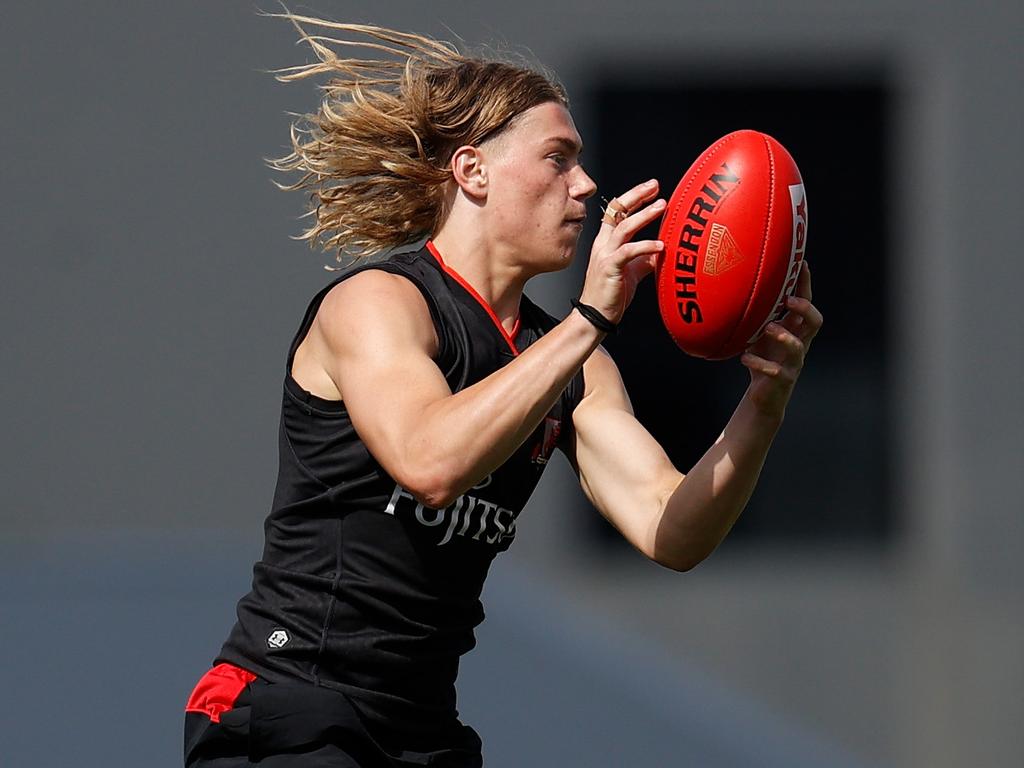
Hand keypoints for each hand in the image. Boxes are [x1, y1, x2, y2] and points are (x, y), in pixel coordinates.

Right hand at [578, 179, 665, 323]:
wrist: (595, 316)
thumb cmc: (611, 294)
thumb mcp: (631, 271)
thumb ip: (644, 258)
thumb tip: (661, 250)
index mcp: (606, 242)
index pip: (617, 211)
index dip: (634, 197)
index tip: (652, 188)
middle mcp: (603, 244)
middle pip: (617, 211)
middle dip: (637, 196)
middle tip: (655, 186)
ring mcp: (605, 255)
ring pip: (623, 228)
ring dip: (643, 215)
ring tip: (661, 206)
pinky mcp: (610, 268)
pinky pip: (628, 252)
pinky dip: (645, 247)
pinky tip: (660, 246)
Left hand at [740, 261, 822, 416]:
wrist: (764, 393)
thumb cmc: (763, 357)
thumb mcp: (759, 334)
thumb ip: (756, 316)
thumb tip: (735, 287)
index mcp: (795, 329)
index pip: (806, 303)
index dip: (806, 285)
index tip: (802, 263)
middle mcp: (800, 343)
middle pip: (815, 322)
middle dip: (805, 309)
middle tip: (789, 300)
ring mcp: (793, 362)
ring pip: (798, 347)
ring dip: (784, 336)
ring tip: (768, 329)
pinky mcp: (783, 379)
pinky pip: (776, 371)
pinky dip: (758, 363)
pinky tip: (744, 358)